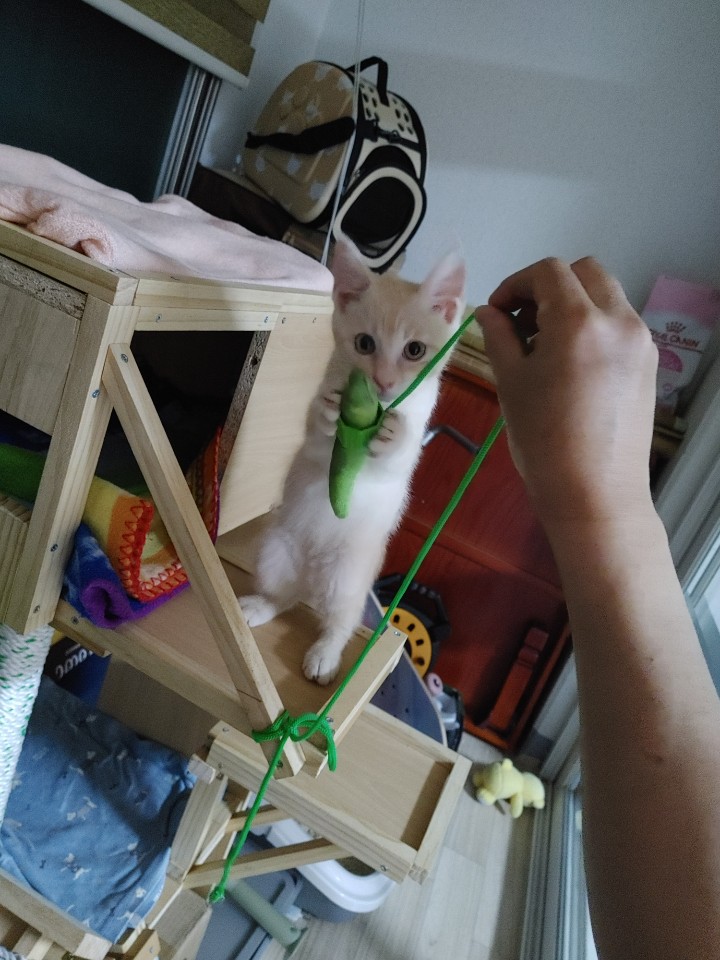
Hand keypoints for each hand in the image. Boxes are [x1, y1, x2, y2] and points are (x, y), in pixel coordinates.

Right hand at [475, 257, 657, 528]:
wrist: (594, 493)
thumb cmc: (543, 441)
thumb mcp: (511, 383)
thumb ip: (498, 337)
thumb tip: (489, 313)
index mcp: (579, 322)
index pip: (548, 272)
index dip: (516, 284)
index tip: (497, 312)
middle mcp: (618, 321)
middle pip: (584, 272)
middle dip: (548, 287)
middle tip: (522, 321)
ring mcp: (639, 341)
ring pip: (606, 295)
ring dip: (573, 304)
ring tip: (545, 346)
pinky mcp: (648, 363)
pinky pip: (619, 324)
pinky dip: (593, 326)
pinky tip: (570, 364)